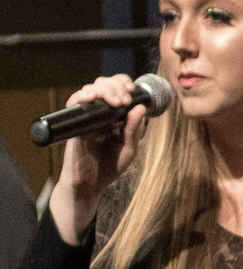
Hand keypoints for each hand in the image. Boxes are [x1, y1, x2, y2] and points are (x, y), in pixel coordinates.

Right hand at [51, 75, 149, 242]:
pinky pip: (74, 103)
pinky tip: (95, 98)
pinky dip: (83, 96)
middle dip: (116, 85)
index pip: (116, 90)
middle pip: (102, 85)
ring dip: (104, 90)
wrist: (89, 185)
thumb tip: (141, 108)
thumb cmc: (108, 168)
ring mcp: (86, 118)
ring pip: (90, 90)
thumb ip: (133, 129)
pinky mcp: (75, 124)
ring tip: (117, 102)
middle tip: (125, 99)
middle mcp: (98, 114)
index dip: (122, 83)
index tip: (132, 89)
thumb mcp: (128, 149)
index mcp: (113, 117)